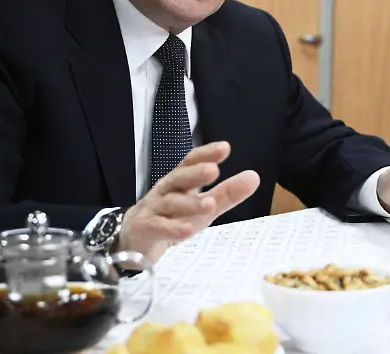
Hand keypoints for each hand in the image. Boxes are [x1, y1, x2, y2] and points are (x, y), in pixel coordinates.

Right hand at [118, 141, 259, 263]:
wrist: (135, 240)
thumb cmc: (173, 217)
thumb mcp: (203, 206)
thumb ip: (227, 193)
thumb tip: (254, 177)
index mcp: (179, 181)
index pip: (190, 162)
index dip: (205, 154)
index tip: (224, 148)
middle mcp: (165, 191)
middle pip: (178, 178)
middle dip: (195, 173)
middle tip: (213, 170)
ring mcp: (153, 210)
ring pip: (170, 203)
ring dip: (189, 203)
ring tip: (209, 204)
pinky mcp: (145, 229)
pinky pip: (159, 227)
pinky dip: (173, 228)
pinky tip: (188, 230)